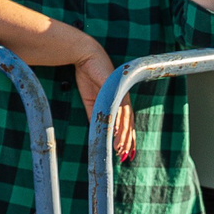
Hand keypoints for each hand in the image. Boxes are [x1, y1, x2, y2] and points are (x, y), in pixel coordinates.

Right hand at [72, 44, 135, 162]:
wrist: (85, 57)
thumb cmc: (89, 76)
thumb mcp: (92, 102)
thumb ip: (96, 116)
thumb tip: (98, 132)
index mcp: (119, 100)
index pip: (126, 122)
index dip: (127, 137)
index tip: (128, 152)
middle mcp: (122, 97)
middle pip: (128, 122)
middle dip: (127, 140)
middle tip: (125, 156)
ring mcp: (119, 92)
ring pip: (124, 117)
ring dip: (122, 134)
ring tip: (119, 148)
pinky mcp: (114, 87)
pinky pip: (115, 106)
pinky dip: (116, 120)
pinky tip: (114, 131)